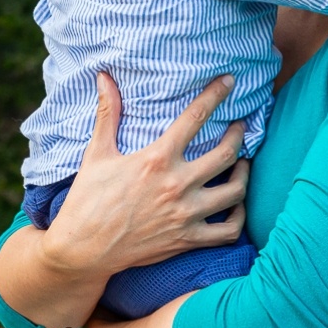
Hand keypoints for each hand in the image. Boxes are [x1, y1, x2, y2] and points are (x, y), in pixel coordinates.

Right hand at [41, 72, 249, 277]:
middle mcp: (176, 185)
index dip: (215, 95)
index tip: (229, 81)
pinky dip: (239, 217)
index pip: (195, 118)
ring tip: (242, 163)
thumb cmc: (87, 199)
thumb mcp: (97, 153)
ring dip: (244, 174)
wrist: (83, 250)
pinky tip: (236, 205)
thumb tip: (104, 77)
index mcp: (156, 159)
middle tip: (240, 127)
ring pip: (234, 191)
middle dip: (238, 136)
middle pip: (225, 154)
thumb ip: (107, 114)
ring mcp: (185, 215)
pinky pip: (228, 230)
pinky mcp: (187, 240)